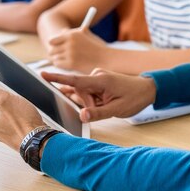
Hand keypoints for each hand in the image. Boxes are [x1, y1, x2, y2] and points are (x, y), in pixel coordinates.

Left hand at [0, 73, 45, 150]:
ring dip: (17, 110)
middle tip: (20, 103)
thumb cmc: (23, 122)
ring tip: (25, 111)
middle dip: (11, 101)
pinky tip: (28, 119)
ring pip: (9, 114)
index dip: (4, 91)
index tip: (11, 94)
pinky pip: (16, 122)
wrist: (38, 141)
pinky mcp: (14, 136)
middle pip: (0, 104)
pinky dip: (21, 119)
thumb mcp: (5, 99)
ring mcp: (3, 132)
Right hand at [42, 69, 156, 121]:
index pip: (74, 80)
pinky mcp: (98, 82)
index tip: (42, 74)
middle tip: (104, 108)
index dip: (57, 78)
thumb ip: (98, 113)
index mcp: (100, 80)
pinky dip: (91, 100)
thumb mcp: (117, 109)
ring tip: (108, 104)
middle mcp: (96, 76)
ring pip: (83, 93)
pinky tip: (96, 103)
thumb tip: (82, 116)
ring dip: (91, 102)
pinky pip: (87, 91)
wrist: (147, 89)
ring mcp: (97, 78)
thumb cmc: (134, 97)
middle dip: (87, 104)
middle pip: (79, 92)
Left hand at [47, 28, 110, 72]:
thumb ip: (74, 33)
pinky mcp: (71, 64)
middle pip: (52, 49)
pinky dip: (62, 65)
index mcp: (73, 34)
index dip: (55, 45)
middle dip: (56, 53)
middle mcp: (70, 42)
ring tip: (70, 60)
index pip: (53, 40)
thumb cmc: (98, 47)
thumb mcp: (87, 36)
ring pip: (55, 58)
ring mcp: (70, 53)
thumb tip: (62, 31)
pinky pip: (58, 64)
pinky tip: (70, 65)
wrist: (107, 59)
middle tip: (61, 56)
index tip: (57, 48)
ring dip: (60, 60)